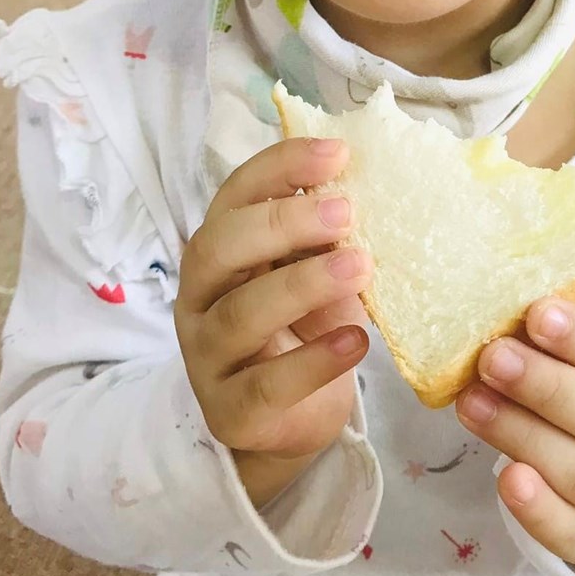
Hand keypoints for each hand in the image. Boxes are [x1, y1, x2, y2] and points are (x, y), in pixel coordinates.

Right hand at [174, 138, 372, 508]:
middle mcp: (201, 298)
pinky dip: (314, 360)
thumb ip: (324, 237)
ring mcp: (208, 357)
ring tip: (360, 268)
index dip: (280, 167)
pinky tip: (355, 342)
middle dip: (283, 222)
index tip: (339, 153)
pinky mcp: (231, 411)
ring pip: (240, 314)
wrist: (291, 422)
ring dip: (303, 285)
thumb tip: (372, 184)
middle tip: (347, 212)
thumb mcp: (312, 273)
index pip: (235, 195)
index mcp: (220, 251)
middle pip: (220, 247)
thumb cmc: (303, 331)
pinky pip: (267, 384)